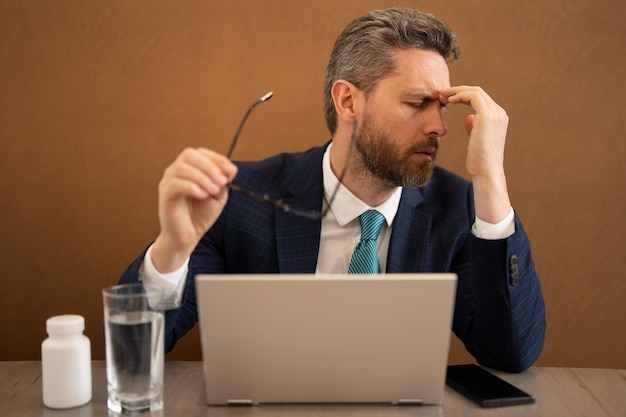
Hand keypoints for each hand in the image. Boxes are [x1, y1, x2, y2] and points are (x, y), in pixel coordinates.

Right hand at [151, 148, 237, 272]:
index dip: (217, 158)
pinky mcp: (165, 195)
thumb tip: (231, 169)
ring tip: (213, 191)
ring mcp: (168, 182)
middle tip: (222, 182)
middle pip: (189, 154)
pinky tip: (202, 195)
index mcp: (190, 168)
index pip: (201, 153)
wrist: (188, 236)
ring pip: (181, 167)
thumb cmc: (201, 215)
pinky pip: (174, 184)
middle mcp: (177, 171)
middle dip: (209, 166)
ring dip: (201, 177)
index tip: (231, 171)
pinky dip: (191, 187)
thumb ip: (223, 181)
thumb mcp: (218, 196)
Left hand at [439, 86, 511, 222]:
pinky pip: (473, 96)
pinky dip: (460, 95)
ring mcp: (495, 113)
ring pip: (475, 91)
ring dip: (456, 91)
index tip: (447, 99)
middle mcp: (499, 113)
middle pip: (478, 92)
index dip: (463, 96)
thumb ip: (474, 126)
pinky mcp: (487, 116)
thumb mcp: (476, 140)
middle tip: (441, 94)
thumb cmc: (479, 160)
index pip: (480, 99)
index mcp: (498, 118)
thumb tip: (469, 117)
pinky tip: (449, 101)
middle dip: (458, 90)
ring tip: (441, 96)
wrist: (486, 172)